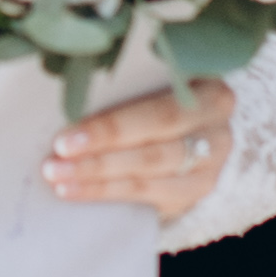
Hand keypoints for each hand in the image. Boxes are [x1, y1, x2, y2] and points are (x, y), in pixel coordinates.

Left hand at [43, 82, 232, 224]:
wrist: (190, 132)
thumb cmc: (158, 95)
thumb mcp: (154, 82)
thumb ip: (126, 82)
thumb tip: (66, 90)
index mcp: (210, 90)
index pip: (157, 109)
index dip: (111, 124)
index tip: (67, 135)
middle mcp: (217, 128)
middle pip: (154, 143)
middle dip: (100, 150)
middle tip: (57, 155)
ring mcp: (209, 164)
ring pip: (148, 171)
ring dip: (97, 174)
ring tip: (57, 175)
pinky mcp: (195, 191)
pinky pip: (146, 195)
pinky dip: (105, 192)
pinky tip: (72, 190)